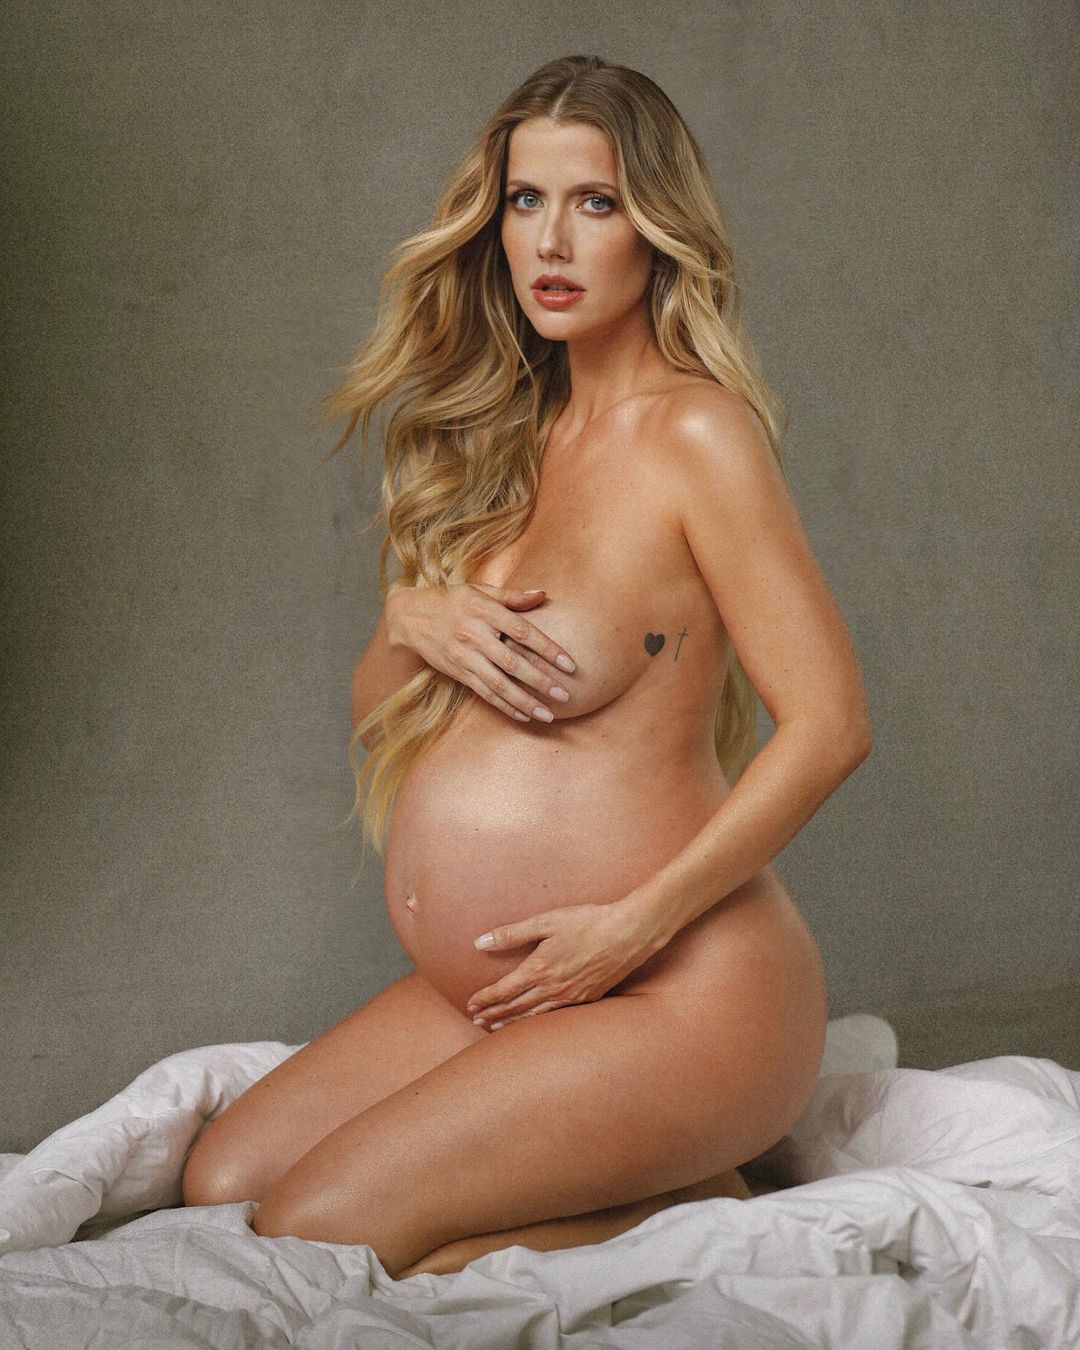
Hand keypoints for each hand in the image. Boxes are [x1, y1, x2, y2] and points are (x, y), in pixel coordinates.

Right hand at [388, 582, 575, 723]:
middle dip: (540, 681)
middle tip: (564, 695)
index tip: (568, 664)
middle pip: (513, 662)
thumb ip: (512, 596)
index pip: (522, 631)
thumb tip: (543, 595)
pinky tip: (523, 715)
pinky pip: (484, 693)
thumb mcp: (480, 591)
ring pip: (499, 684)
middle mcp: (475, 634)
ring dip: (525, 701)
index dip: (547, 648)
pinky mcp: (458, 672)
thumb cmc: (451, 600)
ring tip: (548, 715)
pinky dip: (504, 706)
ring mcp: (465, 656)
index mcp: (485, 611)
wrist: (409, 616)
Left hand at [465, 899, 660, 1029]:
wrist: (627, 934)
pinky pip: (554, 1016)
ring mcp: (570, 996)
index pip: (502, 991)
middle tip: (476, 1022)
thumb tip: (480, 943)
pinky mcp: (586, 999)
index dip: (484, 999)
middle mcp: (552, 988)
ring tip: (496, 1028)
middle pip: (514, 1007)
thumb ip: (512, 934)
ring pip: (533, 1015)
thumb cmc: (587, 922)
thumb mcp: (546, 921)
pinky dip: (537, 1021)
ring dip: (511, 1022)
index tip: (470, 1005)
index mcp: (538, 969)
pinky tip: (533, 1021)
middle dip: (493, 1015)